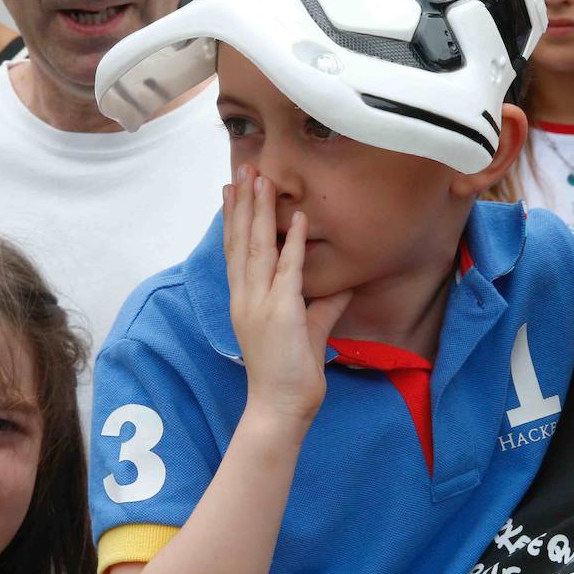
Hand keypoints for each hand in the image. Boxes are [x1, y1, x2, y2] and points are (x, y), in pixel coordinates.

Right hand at [223, 164, 351, 429]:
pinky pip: (288, 270)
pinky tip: (296, 217)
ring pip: (257, 247)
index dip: (234, 217)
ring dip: (259, 210)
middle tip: (242, 167)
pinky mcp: (281, 313)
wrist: (280, 406)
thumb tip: (340, 282)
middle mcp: (246, 296)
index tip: (233, 188)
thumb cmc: (291, 371)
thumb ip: (323, 302)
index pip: (235, 250)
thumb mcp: (309, 327)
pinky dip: (293, 242)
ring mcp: (260, 303)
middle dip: (242, 202)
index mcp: (245, 299)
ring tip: (260, 178)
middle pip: (240, 240)